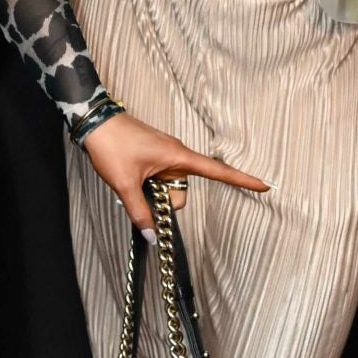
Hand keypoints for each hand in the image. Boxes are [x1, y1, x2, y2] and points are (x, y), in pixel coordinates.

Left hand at [82, 113, 265, 233]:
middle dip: (163, 200)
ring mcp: (166, 156)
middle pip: (182, 192)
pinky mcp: (155, 157)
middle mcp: (177, 155)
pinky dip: (148, 185)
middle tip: (138, 187)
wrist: (94, 121)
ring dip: (152, 192)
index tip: (264, 186)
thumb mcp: (125, 184)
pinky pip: (160, 179)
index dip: (241, 180)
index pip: (217, 172)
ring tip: (130, 177)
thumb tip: (153, 236)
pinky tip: (130, 176)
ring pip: (169, 188)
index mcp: (178, 156)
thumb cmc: (112, 146)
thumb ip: (140, 212)